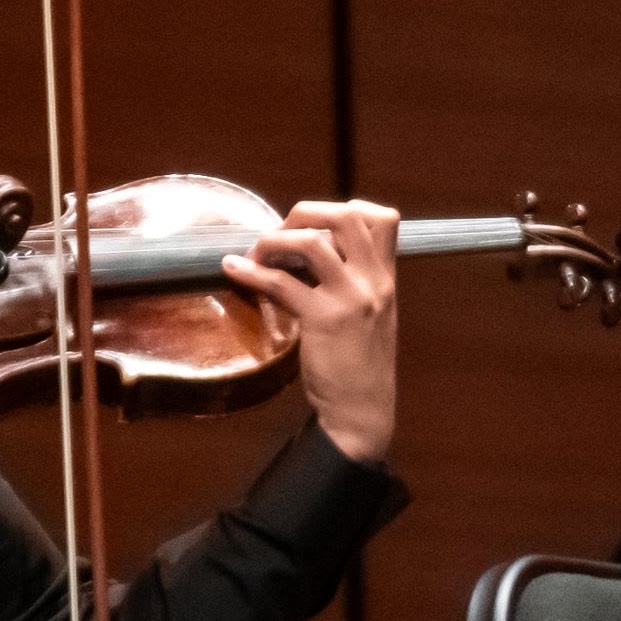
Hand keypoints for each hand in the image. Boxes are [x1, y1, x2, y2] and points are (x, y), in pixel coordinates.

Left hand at [224, 195, 407, 464]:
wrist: (362, 412)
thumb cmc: (360, 366)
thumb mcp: (369, 317)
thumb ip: (351, 284)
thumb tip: (307, 256)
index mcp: (386, 279)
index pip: (384, 218)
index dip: (346, 208)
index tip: (316, 225)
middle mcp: (374, 282)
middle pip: (347, 215)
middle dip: (305, 214)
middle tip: (280, 234)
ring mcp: (351, 299)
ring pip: (312, 242)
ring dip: (274, 241)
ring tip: (256, 255)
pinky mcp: (324, 320)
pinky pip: (281, 282)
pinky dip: (251, 271)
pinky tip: (233, 270)